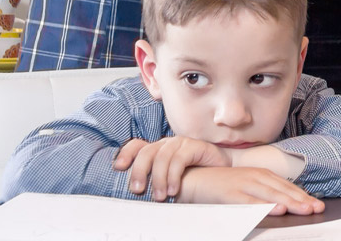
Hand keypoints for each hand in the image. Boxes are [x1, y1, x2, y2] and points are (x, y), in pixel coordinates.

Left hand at [112, 136, 230, 200]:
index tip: (118, 168)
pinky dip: (173, 176)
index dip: (125, 154)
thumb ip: (156, 179)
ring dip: (158, 179)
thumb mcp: (171, 178)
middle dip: (138, 172)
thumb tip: (137, 192)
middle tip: (137, 190)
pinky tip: (174, 190)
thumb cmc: (195, 175)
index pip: (137, 145)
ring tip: (159, 196)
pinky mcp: (194, 146)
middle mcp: (167, 143)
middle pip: (146, 152)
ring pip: (161, 157)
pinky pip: (178, 159)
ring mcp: (180, 143)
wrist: (222, 169)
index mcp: (158, 149)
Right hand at [176, 167, 323, 215]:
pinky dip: (264, 206)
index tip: (316, 204)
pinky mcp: (231, 194)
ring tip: (304, 209)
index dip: (302, 195)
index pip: (286, 186)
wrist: (194, 179)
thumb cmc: (222, 185)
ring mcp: (243, 184)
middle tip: (317, 208)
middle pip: (282, 190)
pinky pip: (251, 202)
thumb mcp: (246, 185)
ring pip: (271, 195)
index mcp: (261, 175)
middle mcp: (255, 177)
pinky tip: (276, 210)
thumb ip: (264, 192)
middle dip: (301, 200)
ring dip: (289, 202)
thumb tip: (284, 203)